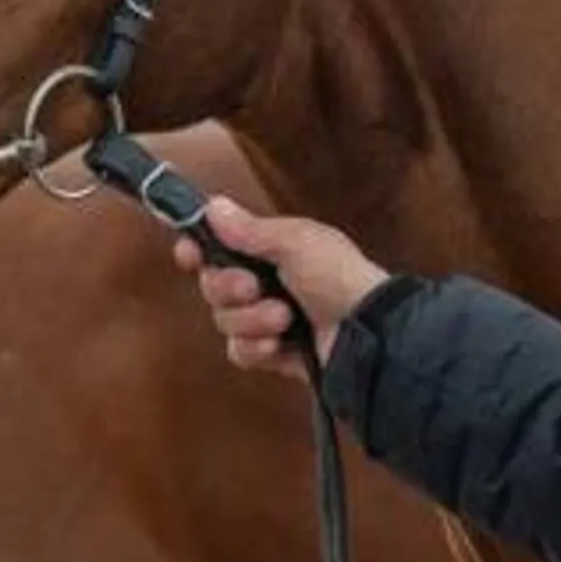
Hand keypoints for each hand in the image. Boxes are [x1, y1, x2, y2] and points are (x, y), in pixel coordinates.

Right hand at [171, 197, 390, 379]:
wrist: (370, 332)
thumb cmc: (342, 278)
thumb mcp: (297, 242)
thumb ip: (250, 228)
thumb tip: (213, 207)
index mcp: (270, 251)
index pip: (216, 248)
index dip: (196, 250)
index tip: (190, 252)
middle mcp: (264, 284)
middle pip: (212, 286)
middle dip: (228, 287)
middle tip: (254, 286)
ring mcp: (267, 321)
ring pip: (224, 322)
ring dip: (251, 320)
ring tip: (285, 318)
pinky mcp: (273, 354)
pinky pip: (240, 352)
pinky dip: (258, 348)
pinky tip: (282, 345)